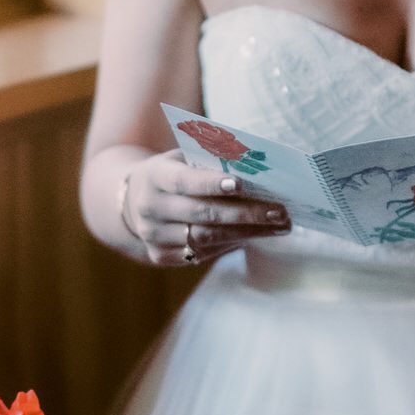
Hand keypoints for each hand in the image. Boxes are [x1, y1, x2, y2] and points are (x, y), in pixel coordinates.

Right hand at [121, 152, 292, 267]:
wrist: (134, 202)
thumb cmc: (173, 173)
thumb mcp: (182, 158)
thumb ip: (211, 159)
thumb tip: (256, 166)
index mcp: (154, 176)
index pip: (183, 181)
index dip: (211, 183)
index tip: (243, 183)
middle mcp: (150, 208)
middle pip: (201, 214)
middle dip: (245, 213)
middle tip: (279, 211)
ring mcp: (153, 236)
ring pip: (205, 239)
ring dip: (247, 233)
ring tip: (279, 226)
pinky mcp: (161, 256)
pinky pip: (201, 254)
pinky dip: (230, 245)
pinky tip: (255, 236)